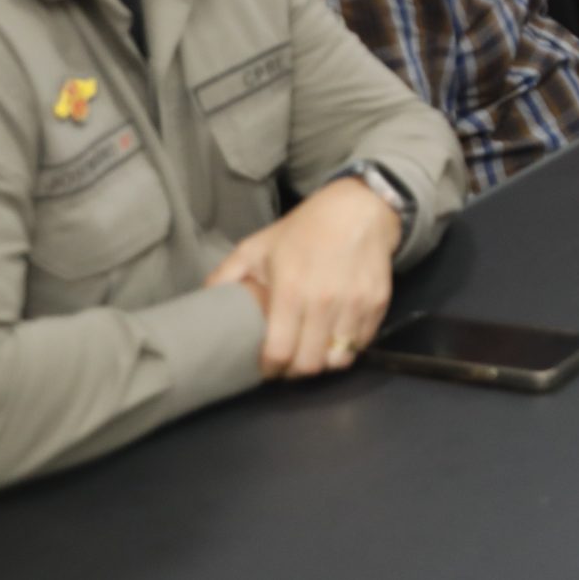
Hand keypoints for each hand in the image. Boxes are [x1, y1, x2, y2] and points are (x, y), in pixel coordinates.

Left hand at [203, 176, 401, 379]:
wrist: (360, 208)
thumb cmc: (305, 229)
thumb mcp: (257, 246)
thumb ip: (225, 276)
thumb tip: (200, 303)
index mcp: (291, 291)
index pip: (279, 353)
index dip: (270, 369)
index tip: (266, 366)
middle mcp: (325, 302)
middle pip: (310, 365)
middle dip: (295, 371)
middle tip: (288, 362)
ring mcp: (355, 304)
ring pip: (339, 360)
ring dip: (323, 361)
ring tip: (313, 350)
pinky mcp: (378, 304)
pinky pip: (362, 343)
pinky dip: (347, 346)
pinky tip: (335, 334)